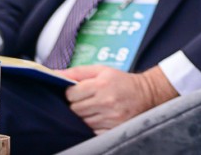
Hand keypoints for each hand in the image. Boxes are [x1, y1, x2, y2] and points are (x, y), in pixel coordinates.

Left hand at [62, 65, 178, 133]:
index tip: (78, 92)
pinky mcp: (114, 129)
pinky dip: (92, 126)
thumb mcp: (101, 70)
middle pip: (74, 109)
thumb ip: (77, 72)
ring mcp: (110, 117)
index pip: (71, 94)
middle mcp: (106, 101)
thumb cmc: (121, 81)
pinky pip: (92, 131)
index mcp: (102, 84)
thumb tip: (54, 74)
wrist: (146, 94)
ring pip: (82, 121)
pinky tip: (99, 117)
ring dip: (84, 116)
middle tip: (86, 101)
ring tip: (93, 108)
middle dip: (76, 105)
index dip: (71, 93)